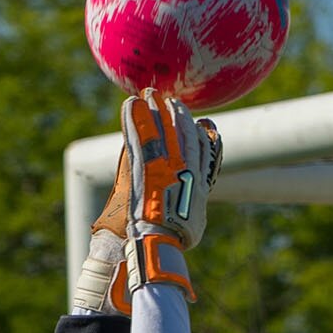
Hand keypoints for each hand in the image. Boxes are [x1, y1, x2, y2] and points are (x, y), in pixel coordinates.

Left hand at [121, 88, 221, 249]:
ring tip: (150, 94)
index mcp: (199, 179)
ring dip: (155, 110)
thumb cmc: (177, 237)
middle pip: (183, 132)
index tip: (195, 121)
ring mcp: (165, 164)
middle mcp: (185, 167)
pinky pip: (139, 137)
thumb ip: (194, 207)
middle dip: (176, 114)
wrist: (161, 238)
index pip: (201, 147)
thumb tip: (194, 208)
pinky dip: (135, 119)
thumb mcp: (194, 222)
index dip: (197, 132)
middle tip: (170, 99)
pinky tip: (131, 105)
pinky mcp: (144, 165)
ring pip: (162, 130)